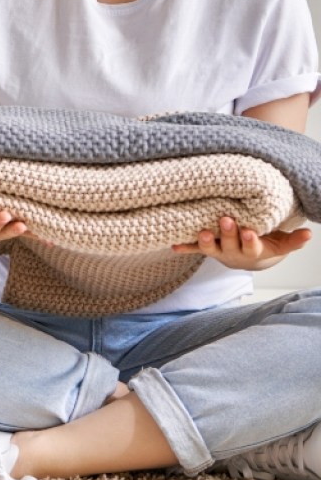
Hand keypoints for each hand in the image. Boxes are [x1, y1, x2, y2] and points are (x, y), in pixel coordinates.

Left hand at [172, 216, 311, 270]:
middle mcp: (232, 252)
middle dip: (227, 233)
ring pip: (210, 248)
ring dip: (205, 241)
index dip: (249, 240)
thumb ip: (293, 240)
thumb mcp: (280, 245)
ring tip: (202, 232)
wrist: (249, 259)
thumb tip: (309, 233)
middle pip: (229, 244)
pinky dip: (184, 247)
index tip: (249, 232)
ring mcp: (218, 250)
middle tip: (226, 220)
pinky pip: (193, 249)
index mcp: (251, 250)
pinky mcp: (205, 248)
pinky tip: (173, 246)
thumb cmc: (265, 245)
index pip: (251, 245)